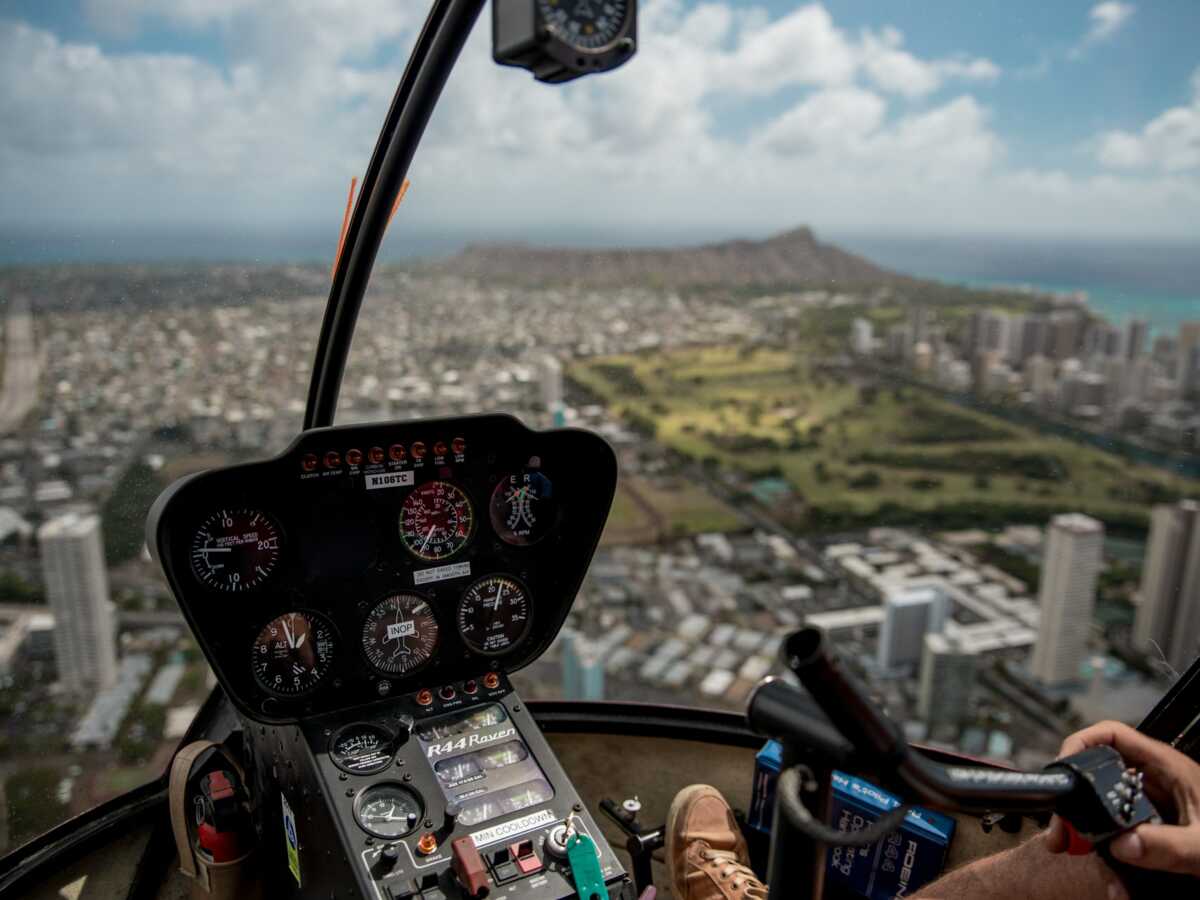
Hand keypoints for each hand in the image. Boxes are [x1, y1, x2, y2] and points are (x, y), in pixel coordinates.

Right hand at [1045, 720, 1199, 877]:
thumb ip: (1167, 845)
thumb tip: (1123, 843)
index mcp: (1166, 767)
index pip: (1111, 734)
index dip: (1080, 742)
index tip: (1062, 768)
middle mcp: (1153, 782)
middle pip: (1097, 778)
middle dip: (1074, 805)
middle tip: (1061, 832)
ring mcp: (1151, 808)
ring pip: (1104, 813)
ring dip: (1087, 838)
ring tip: (1079, 856)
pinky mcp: (1152, 833)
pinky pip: (1120, 840)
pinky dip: (1110, 859)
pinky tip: (1114, 882)